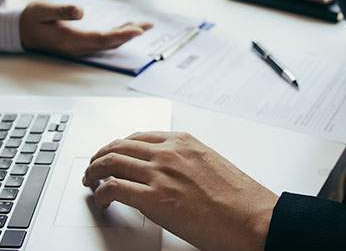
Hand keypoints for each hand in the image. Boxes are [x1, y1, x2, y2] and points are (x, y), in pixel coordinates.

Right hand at [20, 1, 151, 56]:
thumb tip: (81, 12)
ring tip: (144, 26)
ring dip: (127, 35)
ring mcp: (81, 47)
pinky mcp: (82, 44)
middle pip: (110, 43)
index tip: (137, 31)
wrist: (22, 31)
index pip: (102, 39)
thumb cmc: (33, 19)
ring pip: (109, 44)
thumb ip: (61, 11)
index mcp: (71, 40)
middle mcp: (79, 47)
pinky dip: (119, 35)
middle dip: (130, 35)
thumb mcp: (43, 10)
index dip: (121, 35)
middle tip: (148, 26)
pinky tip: (128, 28)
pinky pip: (105, 42)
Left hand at [83, 132, 278, 250]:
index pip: (137, 137)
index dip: (117, 146)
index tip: (111, 154)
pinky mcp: (155, 198)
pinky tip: (101, 200)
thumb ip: (184, 159)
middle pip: (119, 146)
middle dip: (100, 156)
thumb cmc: (236, 194)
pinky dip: (101, 193)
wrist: (249, 215)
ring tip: (90, 181)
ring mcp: (160, 173)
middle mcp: (168, 152)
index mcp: (182, 141)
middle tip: (93, 167)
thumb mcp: (208, 162)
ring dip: (94, 172)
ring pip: (111, 163)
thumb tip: (165, 169)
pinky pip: (114, 188)